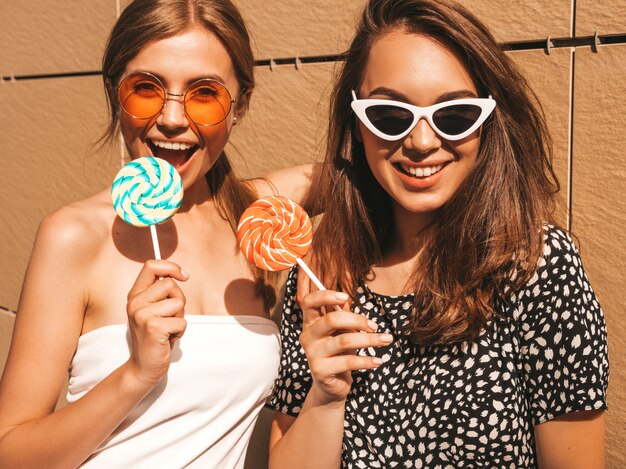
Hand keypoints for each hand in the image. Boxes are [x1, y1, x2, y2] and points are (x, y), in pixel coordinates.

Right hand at [125, 260, 188, 386]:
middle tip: (170, 317)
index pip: (151, 265)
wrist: (143, 367)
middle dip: (179, 300)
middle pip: (170, 284)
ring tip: (168, 329)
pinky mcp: (153, 327)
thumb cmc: (154, 337)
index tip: (184, 276)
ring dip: (180, 317)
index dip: (171, 267)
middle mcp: (135, 303)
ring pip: (178, 302)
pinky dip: (180, 331)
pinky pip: (181, 321)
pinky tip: (168, 339)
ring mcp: (142, 315)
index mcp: (135, 295)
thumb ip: (161, 293)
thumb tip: (179, 274)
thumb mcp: (153, 310)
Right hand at [297, 274, 392, 404]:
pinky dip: (367, 360)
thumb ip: (343, 317)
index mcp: (310, 323)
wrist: (330, 385)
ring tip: (386, 340)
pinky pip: (349, 362)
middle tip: (374, 326)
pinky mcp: (321, 371)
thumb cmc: (338, 353)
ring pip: (344, 340)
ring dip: (370, 340)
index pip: (310, 302)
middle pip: (331, 319)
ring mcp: (313, 354)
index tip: (345, 297)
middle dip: (358, 320)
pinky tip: (378, 361)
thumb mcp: (341, 333)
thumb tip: (346, 300)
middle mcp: (308, 336)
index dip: (325, 296)